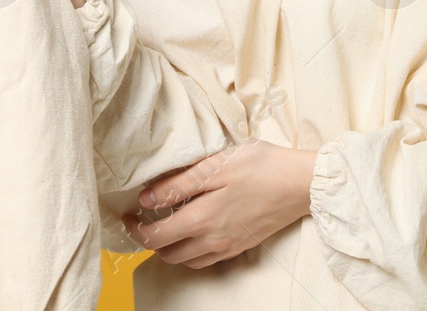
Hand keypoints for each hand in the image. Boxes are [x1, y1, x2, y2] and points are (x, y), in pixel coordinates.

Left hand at [122, 140, 316, 268]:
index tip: (126, 214)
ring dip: (169, 248)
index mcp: (202, 218)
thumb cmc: (260, 166)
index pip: (155, 236)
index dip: (134, 229)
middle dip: (148, 240)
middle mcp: (212, 239)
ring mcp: (227, 246)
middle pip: (167, 253)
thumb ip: (178, 184)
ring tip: (164, 226)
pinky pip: (205, 260)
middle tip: (140, 221)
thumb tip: (146, 200)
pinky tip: (192, 233)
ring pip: (185, 260)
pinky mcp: (240, 246)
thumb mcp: (215, 165)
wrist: (300, 183)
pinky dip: (190, 252)